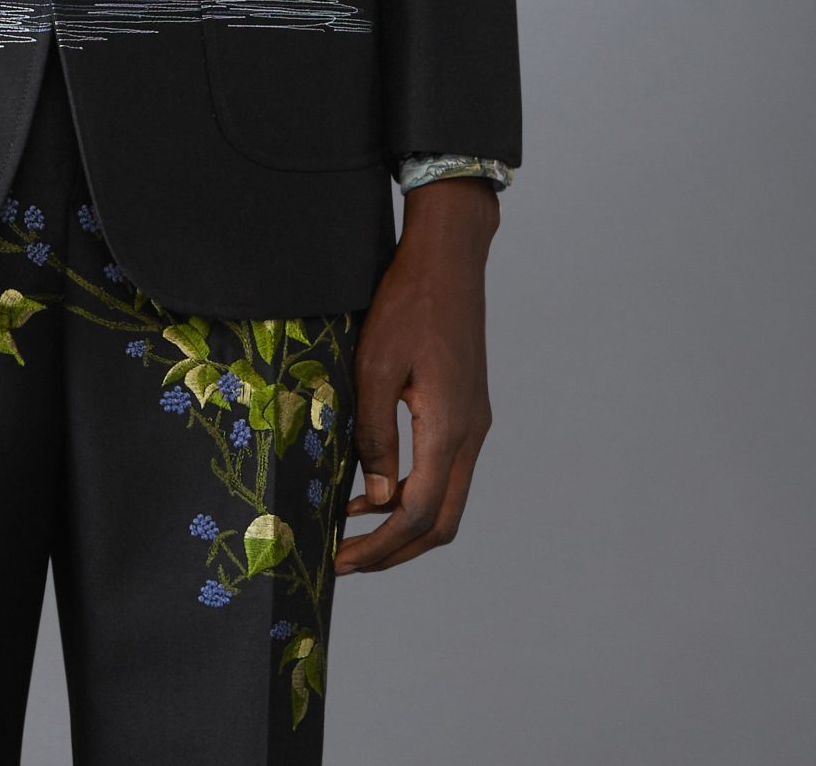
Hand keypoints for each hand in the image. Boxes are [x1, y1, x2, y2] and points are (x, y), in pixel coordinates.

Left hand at [337, 177, 498, 573]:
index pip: (419, 514)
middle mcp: (471, 434)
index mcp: (450, 428)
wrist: (448, 258)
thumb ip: (376, 435)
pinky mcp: (467, 409)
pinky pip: (445, 469)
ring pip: (447, 498)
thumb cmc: (409, 303)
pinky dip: (414, 489)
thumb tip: (379, 498)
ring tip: (352, 523)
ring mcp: (474, 422)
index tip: (342, 558)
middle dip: (396, 549)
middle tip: (348, 558)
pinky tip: (376, 481)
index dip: (380, 545)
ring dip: (404, 522)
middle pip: (442, 521)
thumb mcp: (377, 367)